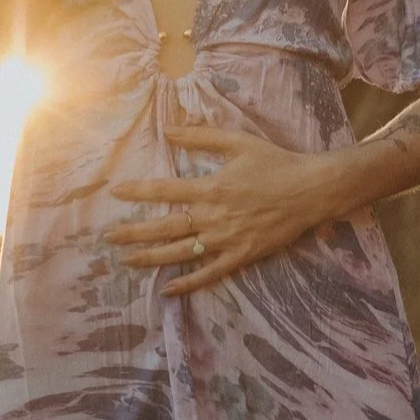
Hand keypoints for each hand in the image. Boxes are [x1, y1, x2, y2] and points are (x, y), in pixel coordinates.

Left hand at [104, 126, 335, 295]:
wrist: (311, 191)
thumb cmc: (275, 163)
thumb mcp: (238, 142)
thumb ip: (201, 136)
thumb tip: (169, 129)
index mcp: (211, 188)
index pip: (165, 191)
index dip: (138, 192)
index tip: (116, 193)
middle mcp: (214, 217)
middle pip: (166, 228)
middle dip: (134, 233)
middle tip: (109, 237)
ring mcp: (227, 240)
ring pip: (181, 253)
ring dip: (152, 258)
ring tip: (127, 261)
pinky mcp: (241, 256)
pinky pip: (209, 273)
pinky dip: (187, 283)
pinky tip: (167, 289)